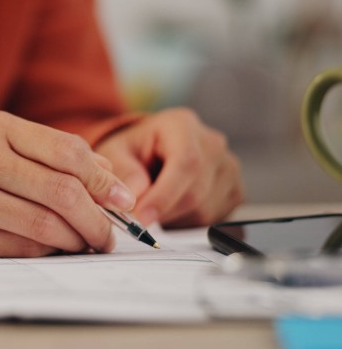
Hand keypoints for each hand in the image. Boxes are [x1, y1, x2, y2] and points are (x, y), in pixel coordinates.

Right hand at [0, 111, 136, 256]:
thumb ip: (50, 155)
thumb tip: (111, 181)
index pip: (68, 152)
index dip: (104, 180)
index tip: (123, 201)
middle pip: (62, 192)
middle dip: (98, 220)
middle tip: (109, 236)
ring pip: (44, 225)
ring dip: (75, 240)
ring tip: (84, 244)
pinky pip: (18, 248)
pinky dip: (44, 252)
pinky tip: (49, 248)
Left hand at [94, 108, 243, 227]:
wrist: (150, 150)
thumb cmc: (133, 149)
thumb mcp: (115, 152)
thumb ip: (122, 171)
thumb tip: (133, 198)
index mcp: (182, 125)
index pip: (185, 163)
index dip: (164, 195)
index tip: (141, 217)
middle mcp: (213, 144)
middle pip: (196, 192)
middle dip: (163, 211)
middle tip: (137, 217)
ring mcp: (228, 167)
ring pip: (205, 210)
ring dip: (173, 218)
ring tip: (153, 204)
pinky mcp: (234, 190)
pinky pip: (213, 219)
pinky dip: (187, 222)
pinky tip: (172, 207)